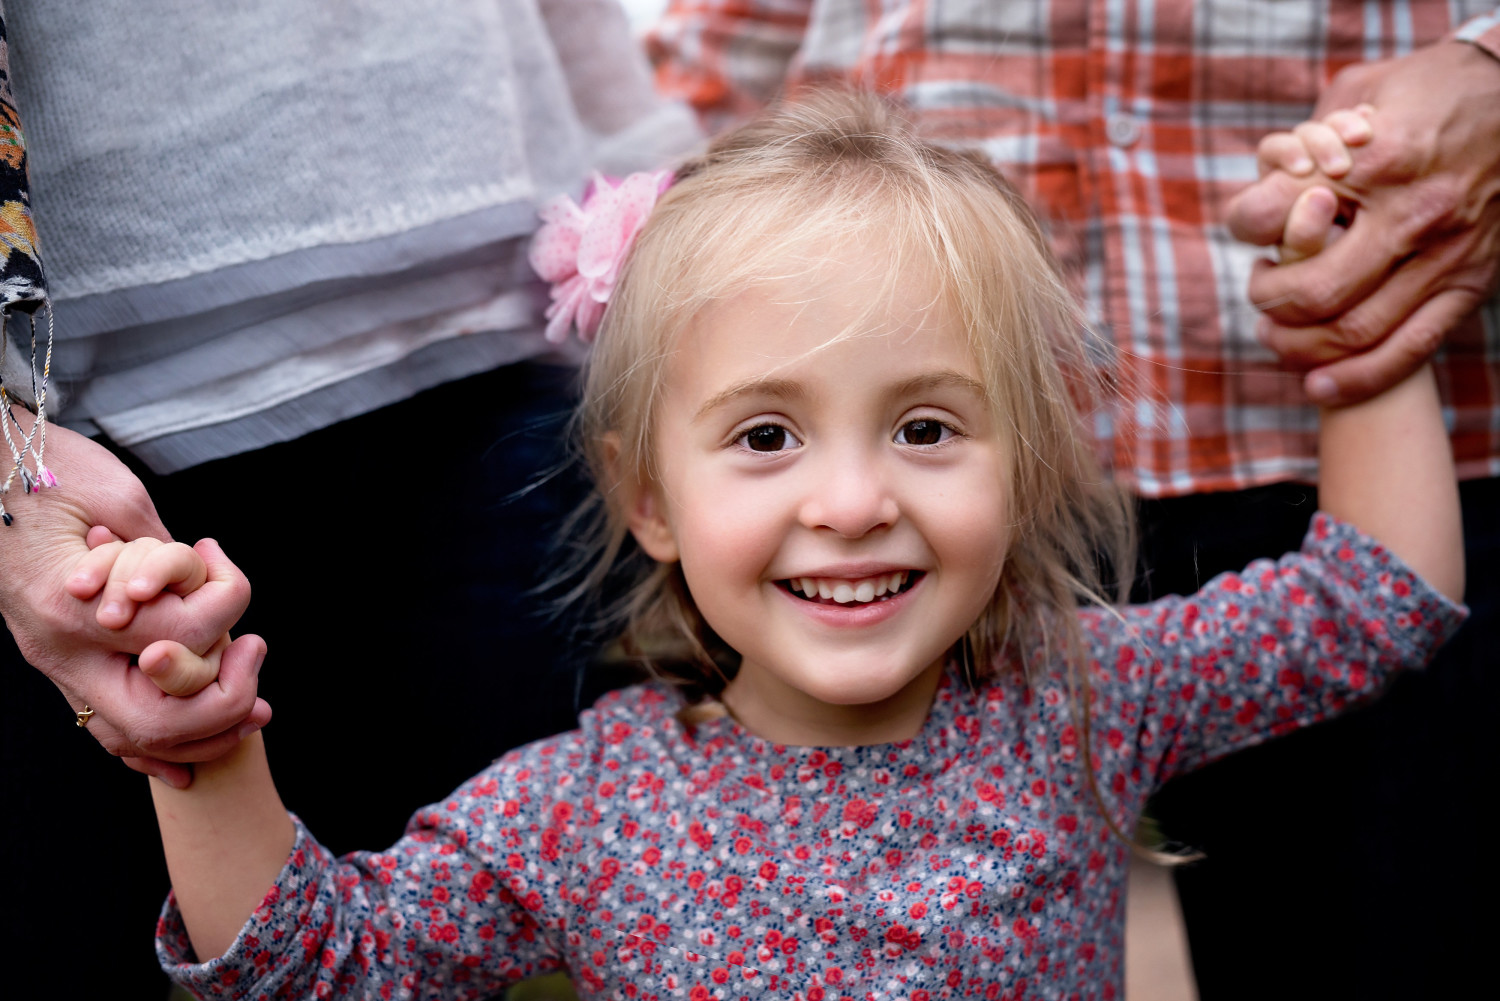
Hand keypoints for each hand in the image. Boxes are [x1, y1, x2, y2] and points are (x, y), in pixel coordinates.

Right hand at [0, 416, 261, 785]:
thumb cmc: (50, 471)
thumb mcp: (119, 495)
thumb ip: (164, 553)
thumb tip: (207, 587)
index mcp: (72, 604)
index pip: (180, 637)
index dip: (226, 613)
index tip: (233, 586)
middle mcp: (59, 647)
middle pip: (155, 717)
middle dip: (223, 702)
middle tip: (254, 654)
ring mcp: (54, 663)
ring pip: (130, 738)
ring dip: (201, 733)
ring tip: (251, 708)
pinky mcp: (57, 664)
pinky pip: (104, 731)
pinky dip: (152, 749)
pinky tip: (189, 761)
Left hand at [1228, 40, 1499, 404]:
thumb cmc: (1433, 90)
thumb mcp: (1366, 90)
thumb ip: (1310, 138)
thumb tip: (1260, 183)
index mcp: (1381, 161)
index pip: (1282, 210)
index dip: (1245, 223)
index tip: (1242, 224)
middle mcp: (1414, 215)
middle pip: (1315, 291)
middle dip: (1269, 299)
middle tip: (1259, 286)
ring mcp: (1446, 256)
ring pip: (1355, 331)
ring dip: (1299, 344)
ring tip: (1274, 332)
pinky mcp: (1471, 284)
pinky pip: (1409, 349)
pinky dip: (1357, 378)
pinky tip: (1318, 385)